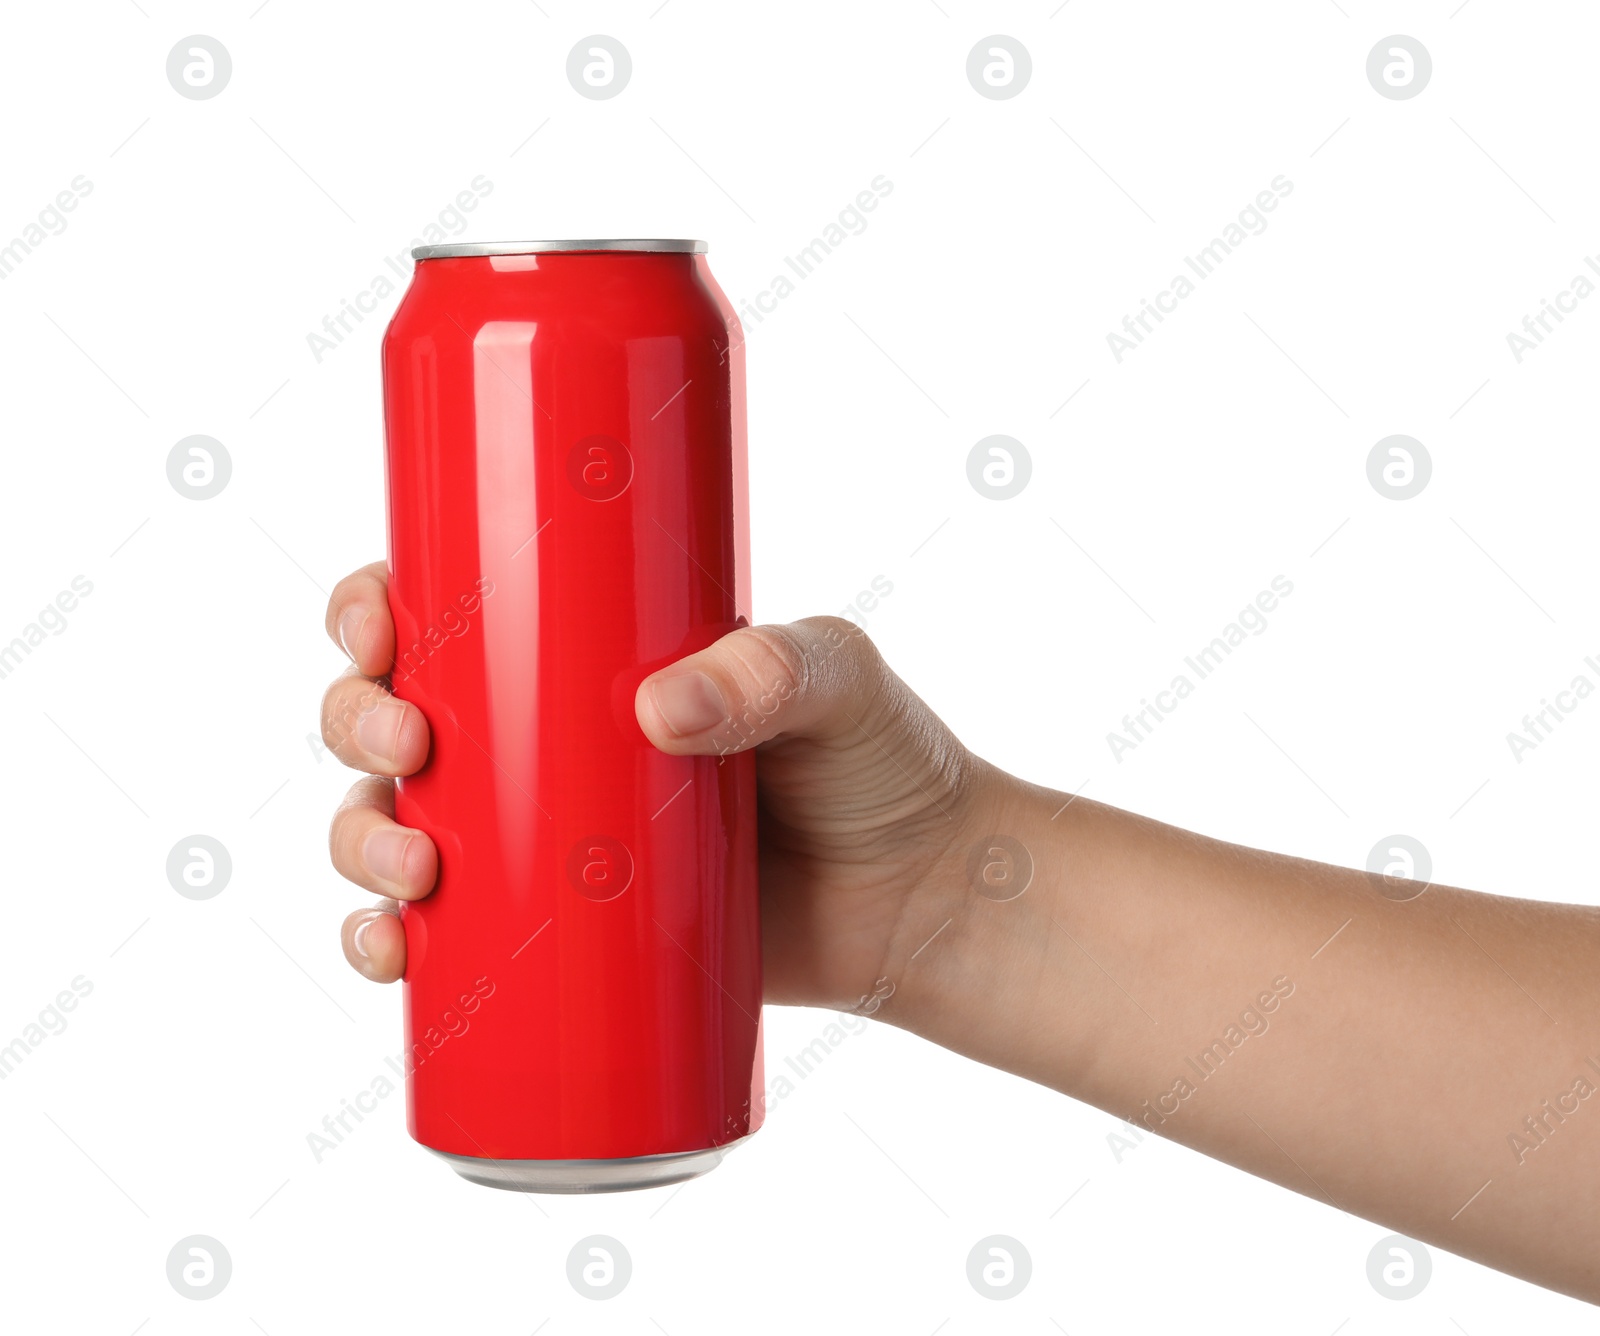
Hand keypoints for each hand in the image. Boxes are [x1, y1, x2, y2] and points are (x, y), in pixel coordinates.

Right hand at [320, 562, 992, 1012]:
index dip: (376, 608)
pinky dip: (393, 943)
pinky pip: (446, 937)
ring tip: (415, 867)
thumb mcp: (840, 683)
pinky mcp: (563, 935)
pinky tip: (395, 954)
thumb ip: (774, 670)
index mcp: (590, 656)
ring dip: (359, 837)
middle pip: (394, 712)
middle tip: (413, 746)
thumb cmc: (881, 765)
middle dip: (358, 721)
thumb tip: (661, 709)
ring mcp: (547, 839)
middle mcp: (547, 741)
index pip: (453, 608)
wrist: (922, 900)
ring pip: (394, 821)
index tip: (378, 626)